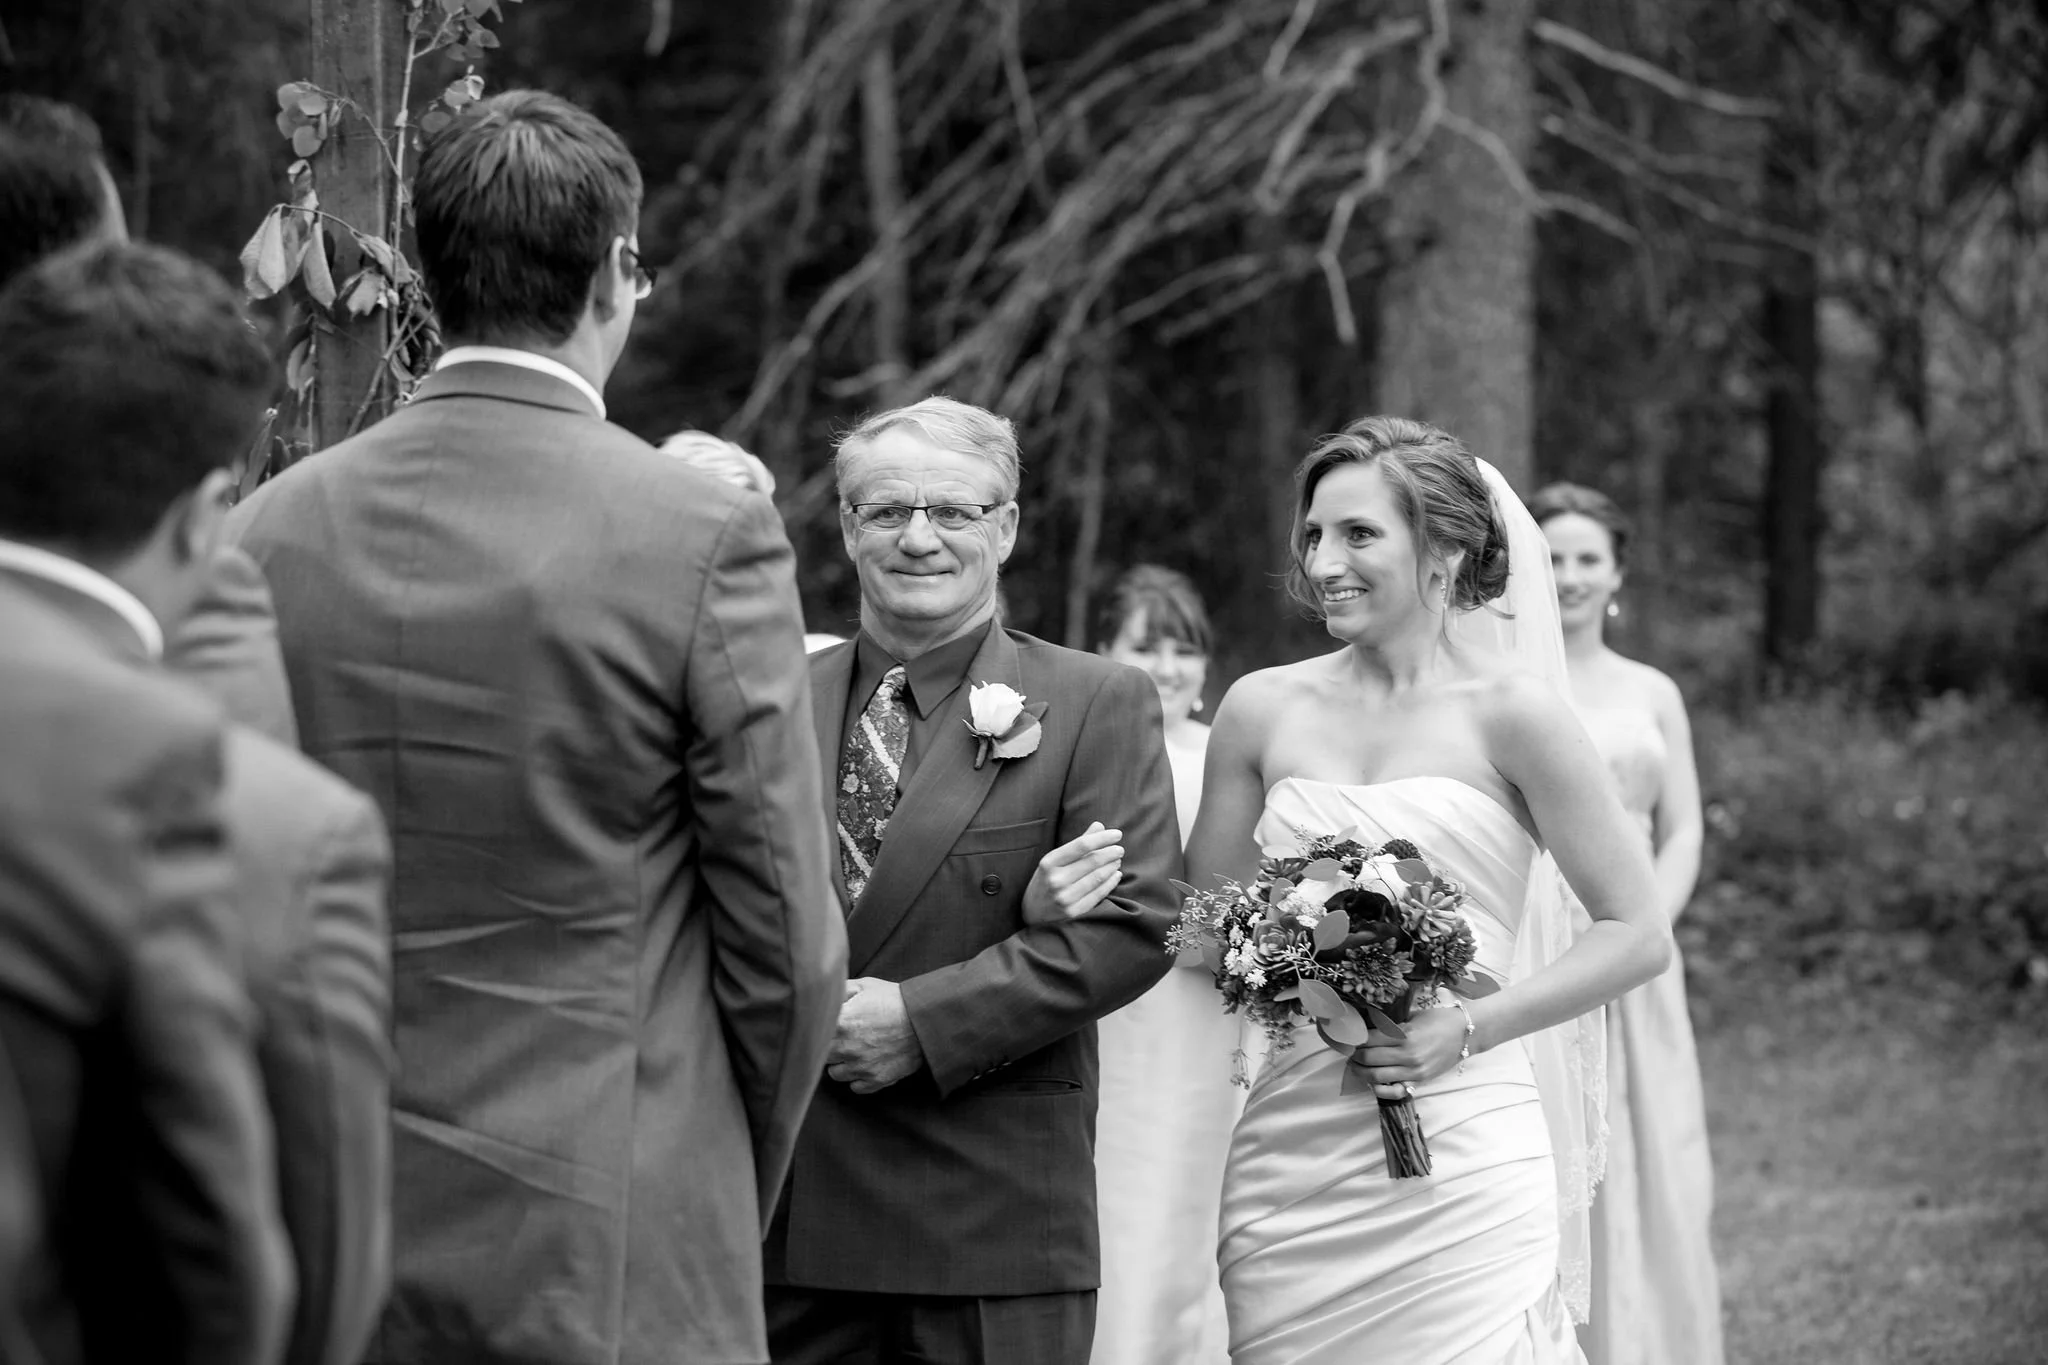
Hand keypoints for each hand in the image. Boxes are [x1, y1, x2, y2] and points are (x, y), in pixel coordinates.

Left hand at [827, 978, 923, 1094]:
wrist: (926, 1019)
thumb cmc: (895, 999)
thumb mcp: (866, 986)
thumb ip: (839, 991)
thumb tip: (823, 997)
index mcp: (840, 1023)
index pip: (812, 1035)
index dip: (816, 1031)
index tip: (822, 1028)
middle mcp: (846, 1048)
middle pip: (820, 1056)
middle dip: (827, 1047)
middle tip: (840, 1039)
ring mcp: (861, 1067)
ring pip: (835, 1074)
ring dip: (840, 1064)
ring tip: (853, 1052)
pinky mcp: (876, 1080)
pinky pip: (855, 1087)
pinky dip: (858, 1078)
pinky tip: (865, 1064)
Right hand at [1020, 821, 1123, 924]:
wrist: (1031, 912)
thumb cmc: (1046, 880)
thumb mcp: (1054, 859)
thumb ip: (1078, 843)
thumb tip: (1099, 826)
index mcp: (1049, 862)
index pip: (1082, 845)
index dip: (1103, 838)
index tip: (1117, 834)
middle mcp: (1056, 879)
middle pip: (1093, 861)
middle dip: (1111, 852)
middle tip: (1119, 849)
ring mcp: (1064, 897)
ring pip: (1098, 877)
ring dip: (1112, 866)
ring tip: (1117, 860)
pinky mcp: (1073, 912)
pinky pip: (1098, 894)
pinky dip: (1111, 882)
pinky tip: (1116, 875)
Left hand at [1354, 1004, 1471, 1099]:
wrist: (1465, 1033)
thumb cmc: (1438, 1020)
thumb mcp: (1411, 1018)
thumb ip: (1391, 1027)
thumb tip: (1366, 1030)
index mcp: (1404, 1035)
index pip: (1368, 1040)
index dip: (1354, 1039)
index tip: (1348, 1037)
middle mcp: (1407, 1055)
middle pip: (1369, 1058)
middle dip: (1354, 1056)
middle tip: (1349, 1051)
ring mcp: (1414, 1070)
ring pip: (1377, 1076)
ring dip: (1361, 1072)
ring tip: (1356, 1065)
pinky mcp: (1420, 1081)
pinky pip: (1395, 1091)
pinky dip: (1380, 1089)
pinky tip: (1373, 1082)